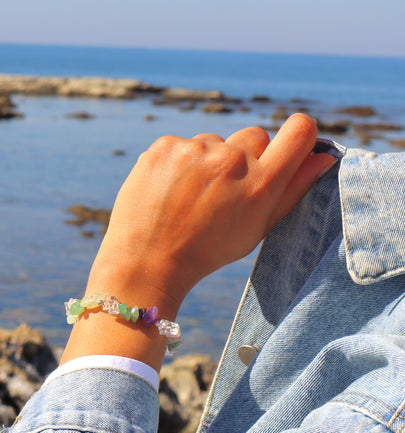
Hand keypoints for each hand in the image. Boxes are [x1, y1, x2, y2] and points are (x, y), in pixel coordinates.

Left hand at [62, 114, 336, 368]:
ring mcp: (194, 150)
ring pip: (215, 142)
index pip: (300, 130)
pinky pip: (184, 145)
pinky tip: (169, 191)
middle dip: (246, 159)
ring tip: (189, 199)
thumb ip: (293, 191)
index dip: (298, 137)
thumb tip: (324, 157)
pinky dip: (180, 163)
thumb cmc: (207, 251)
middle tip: (223, 193)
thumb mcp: (256, 229)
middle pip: (255, 137)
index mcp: (260, 184)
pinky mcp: (164, 146)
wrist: (147, 262)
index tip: (286, 150)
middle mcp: (230, 160)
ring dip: (208, 162)